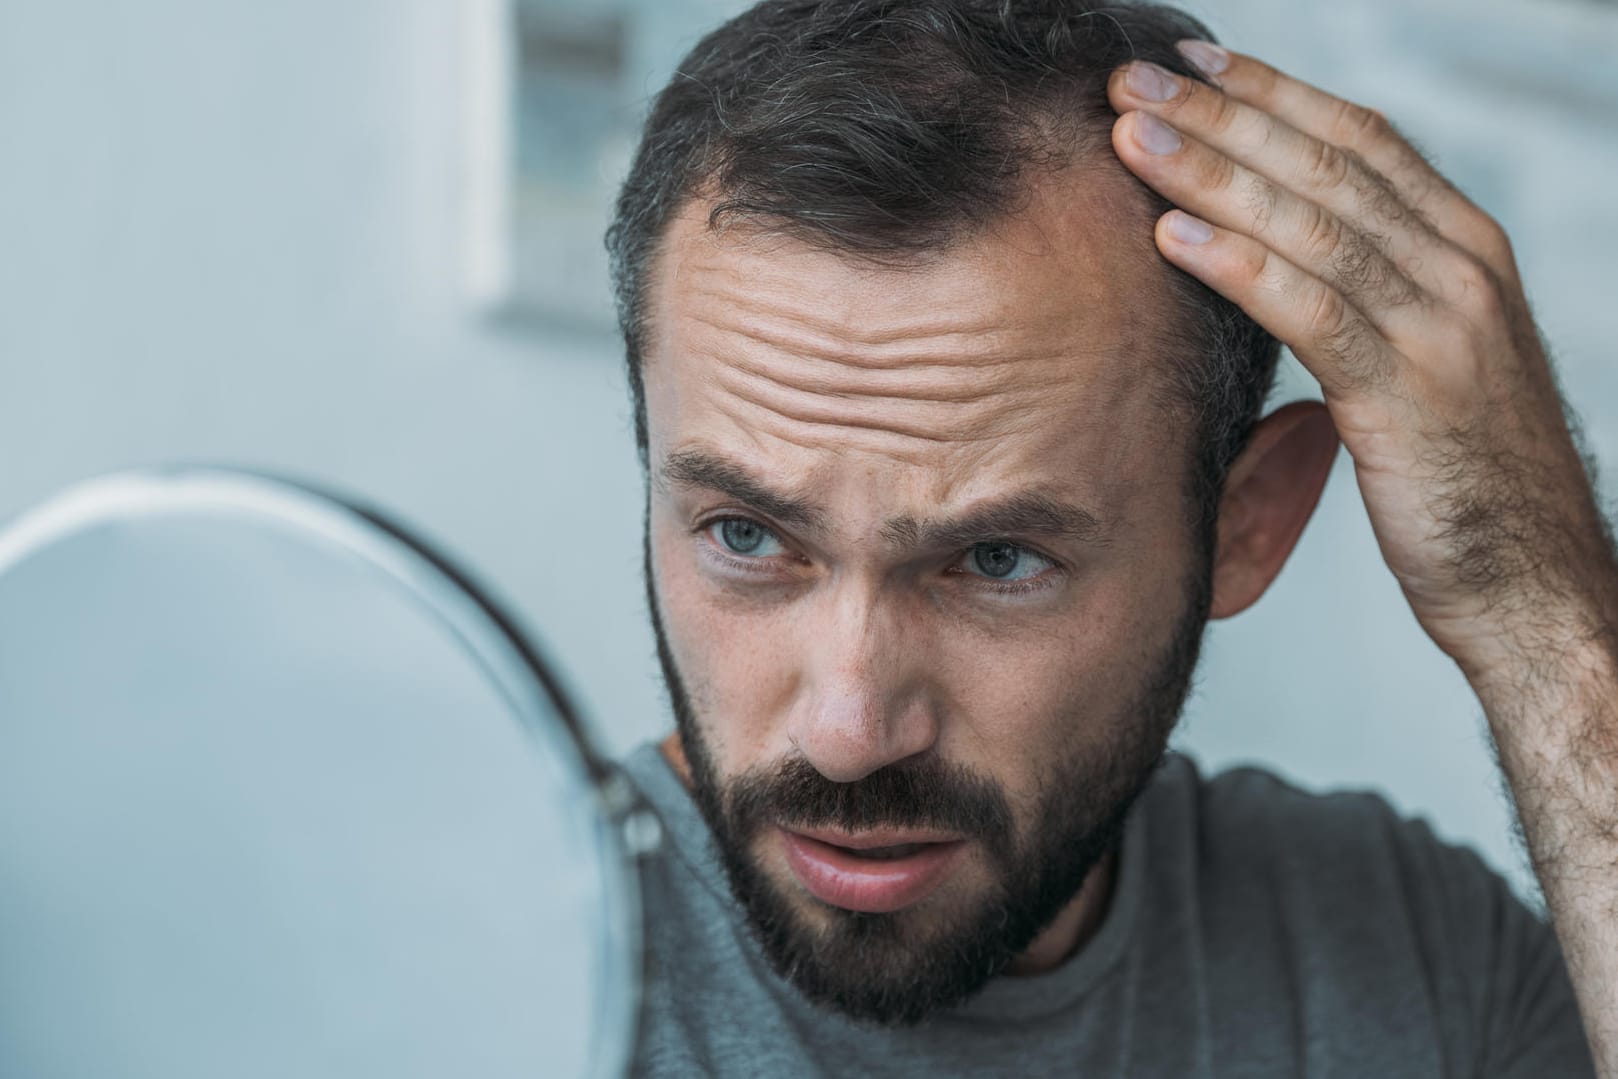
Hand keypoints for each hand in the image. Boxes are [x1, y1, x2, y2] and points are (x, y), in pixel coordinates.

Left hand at [1106, 42, 1616, 671]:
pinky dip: (1238, 266)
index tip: (1191, 64)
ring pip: (1312, 223)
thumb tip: (1283, 252)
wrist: (1534, 579)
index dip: (1271, 93)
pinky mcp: (1409, 396)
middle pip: (1326, 164)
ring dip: (1211, 173)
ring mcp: (1442, 327)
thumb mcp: (1426, 359)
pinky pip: (1312, 311)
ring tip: (1129, 140)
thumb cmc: (1465, 475)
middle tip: (1132, 80)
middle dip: (1222, 115)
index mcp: (1466, 249)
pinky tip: (1170, 238)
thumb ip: (1372, 295)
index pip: (1360, 139)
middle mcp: (1461, 269)